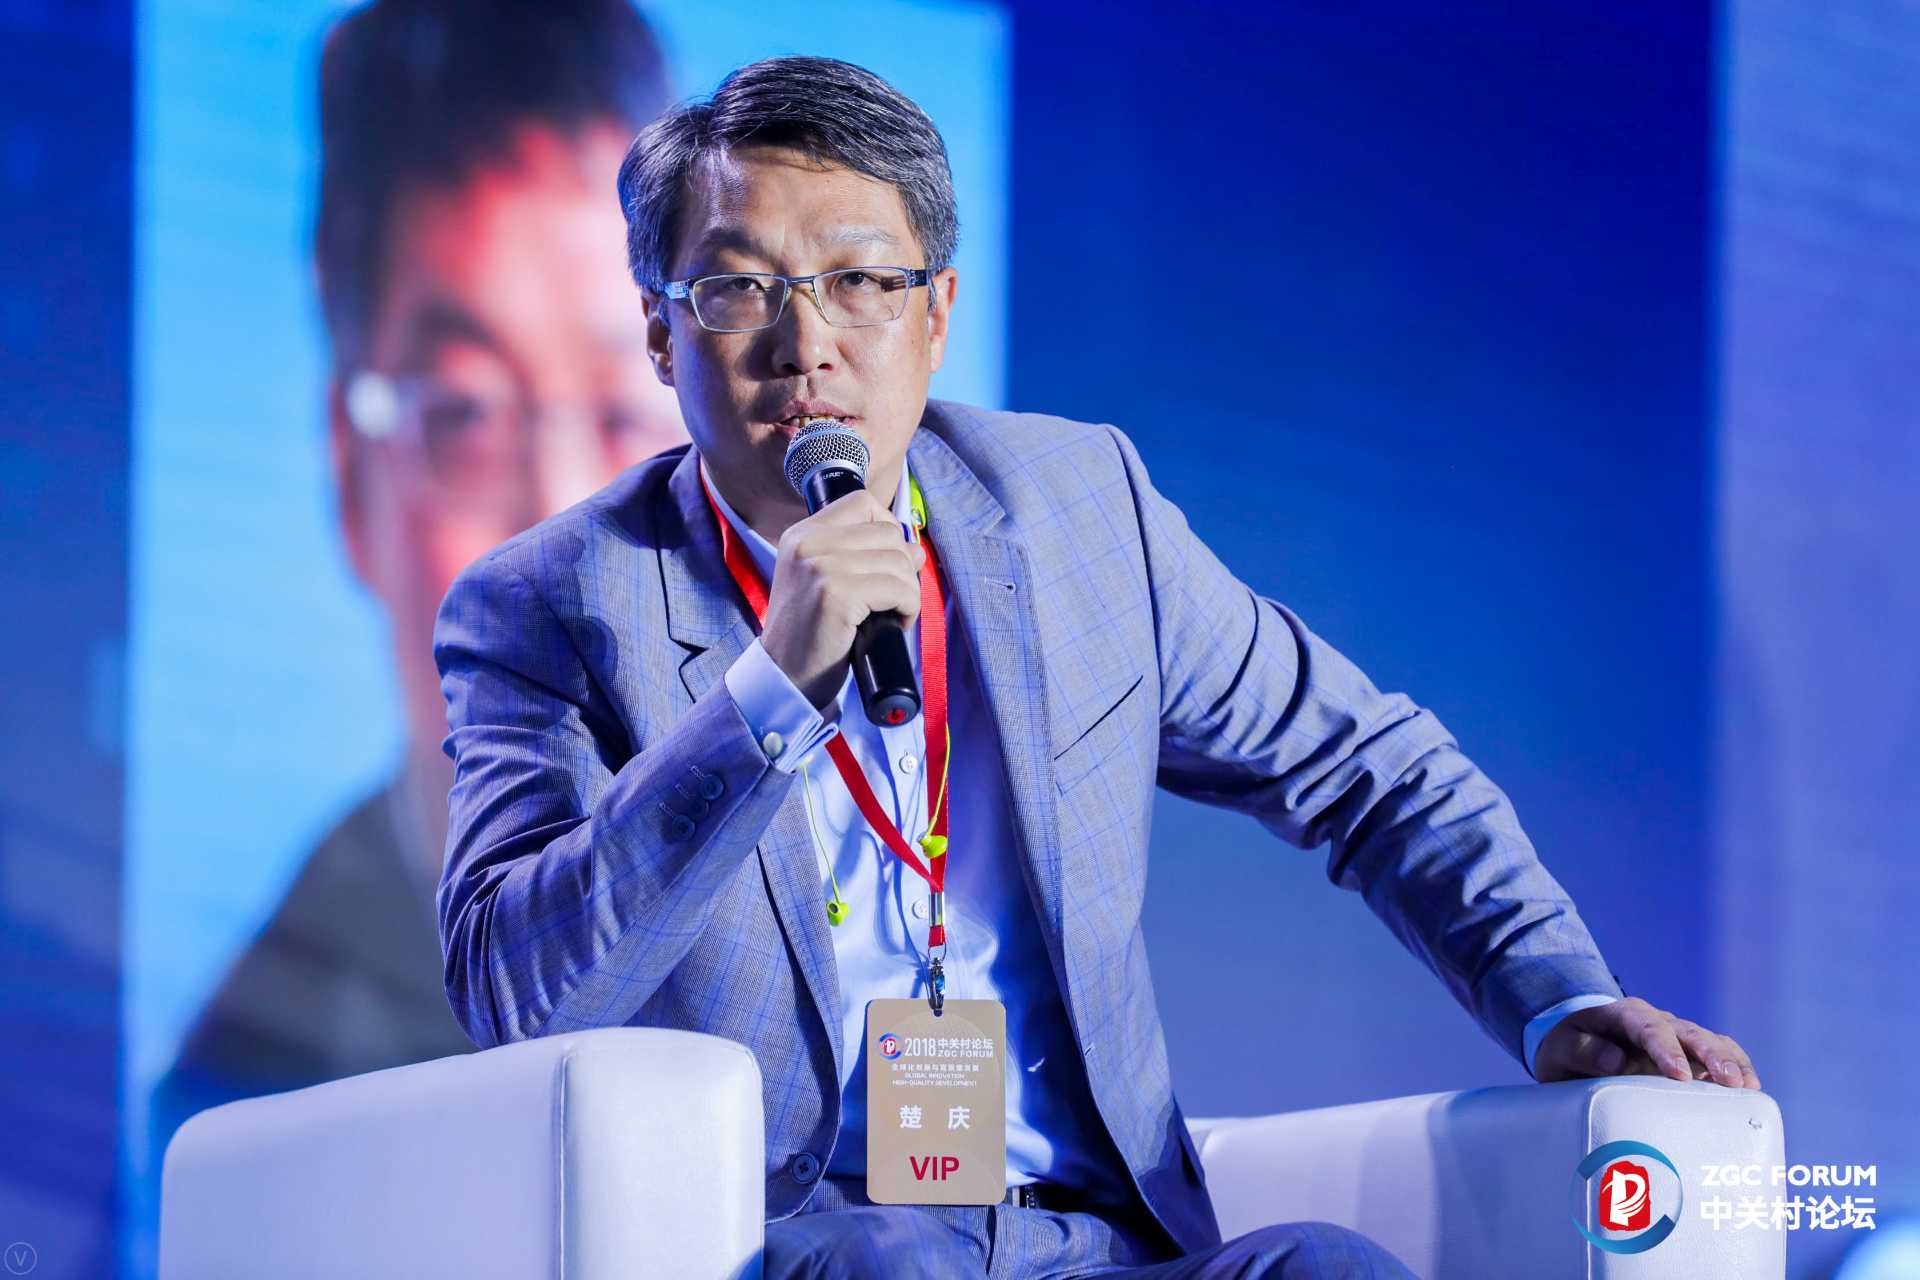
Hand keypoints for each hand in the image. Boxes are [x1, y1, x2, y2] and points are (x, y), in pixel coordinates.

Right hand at [760, 489, 923, 708]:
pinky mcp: (836, 595)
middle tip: (893, 597)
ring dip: (908, 591)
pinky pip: (898, 589)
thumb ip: (858, 555)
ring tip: (892, 613)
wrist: (785, 674)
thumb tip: (914, 548)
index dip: (887, 528)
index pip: (862, 502)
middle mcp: (807, 543)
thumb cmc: (810, 632)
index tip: (886, 562)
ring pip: (898, 561)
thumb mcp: (822, 580)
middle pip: (887, 532)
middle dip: (903, 566)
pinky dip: (908, 608)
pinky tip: (894, 623)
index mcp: (801, 534)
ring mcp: (820, 567)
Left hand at [1535, 996, 1760, 1089]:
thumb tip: (1616, 1061)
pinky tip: (1750, 1088)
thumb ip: (1584, 1051)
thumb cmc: (1567, 1047)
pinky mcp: (1688, 1054)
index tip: (1679, 1075)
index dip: (1666, 1050)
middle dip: (1711, 1055)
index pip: (1648, 1028)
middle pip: (1688, 1032)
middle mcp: (1655, 1021)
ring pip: (1710, 1040)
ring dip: (1730, 1061)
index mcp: (1623, 1015)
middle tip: (1730, 1081)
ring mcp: (1675, 1037)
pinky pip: (1717, 1054)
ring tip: (1748, 1087)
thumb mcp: (1562, 1048)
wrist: (1574, 1045)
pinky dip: (1735, 1066)